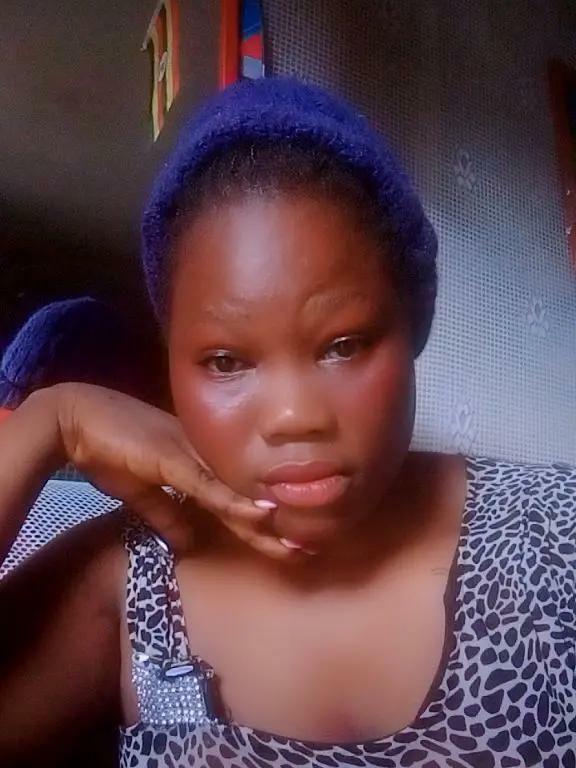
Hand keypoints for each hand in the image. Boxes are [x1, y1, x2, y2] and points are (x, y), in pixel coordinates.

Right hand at [54, 382, 292, 557]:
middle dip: (273, 528)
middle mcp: (202, 457)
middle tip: (306, 550)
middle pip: (244, 497)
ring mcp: (191, 454)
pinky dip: (234, 501)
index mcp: (197, 464)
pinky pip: (208, 484)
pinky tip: (261, 514)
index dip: (258, 524)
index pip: (234, 498)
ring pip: (235, 493)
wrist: (77, 420)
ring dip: (265, 521)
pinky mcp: (173, 456)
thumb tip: (188, 542)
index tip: (284, 545)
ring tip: (296, 542)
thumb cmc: (109, 450)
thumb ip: (166, 516)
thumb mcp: (141, 493)